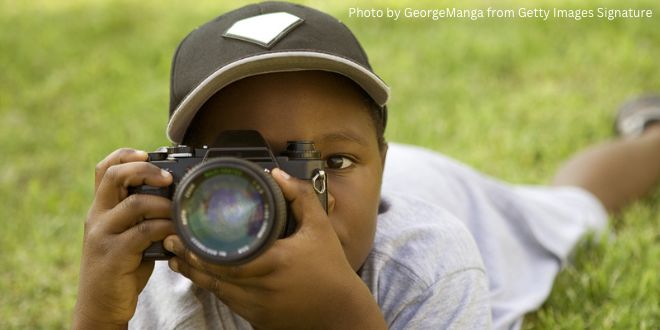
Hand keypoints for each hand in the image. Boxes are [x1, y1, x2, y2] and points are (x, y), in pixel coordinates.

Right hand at [73, 148, 175, 328]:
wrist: (101, 307)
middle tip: (170, 178)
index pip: (105, 168)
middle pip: (115, 176)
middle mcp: (97, 217)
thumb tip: (176, 197)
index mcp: (100, 208)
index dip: (126, 155)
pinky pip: (144, 232)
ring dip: (164, 204)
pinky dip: (165, 228)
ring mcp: (103, 235)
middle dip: (147, 170)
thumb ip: (142, 216)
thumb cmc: (122, 269)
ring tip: (179, 211)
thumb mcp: (127, 236)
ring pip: (134, 204)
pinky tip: (176, 234)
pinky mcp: (114, 255)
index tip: (149, 154)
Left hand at [164, 168, 386, 329]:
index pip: (225, 259)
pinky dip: (213, 287)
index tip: (181, 235)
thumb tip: (277, 175)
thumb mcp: (319, 228)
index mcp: (272, 262)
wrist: (339, 313)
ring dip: (195, 275)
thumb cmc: (330, 269)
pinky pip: (228, 302)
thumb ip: (300, 197)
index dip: (198, 250)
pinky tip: (203, 276)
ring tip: (176, 259)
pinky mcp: (257, 319)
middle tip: (170, 243)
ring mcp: (256, 307)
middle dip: (188, 259)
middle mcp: (260, 288)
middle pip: (213, 276)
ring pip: (216, 291)